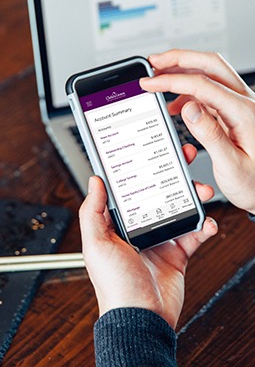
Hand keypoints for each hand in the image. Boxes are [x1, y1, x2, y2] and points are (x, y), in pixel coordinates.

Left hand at [79, 176, 216, 328]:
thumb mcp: (96, 245)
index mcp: (117, 224)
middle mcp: (138, 229)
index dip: (141, 170)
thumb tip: (95, 182)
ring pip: (179, 210)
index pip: (130, 190)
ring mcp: (159, 240)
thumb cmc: (114, 286)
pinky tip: (207, 222)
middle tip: (184, 161)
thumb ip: (92, 212)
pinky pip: (194, 234)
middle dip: (173, 177)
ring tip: (202, 192)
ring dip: (193, 198)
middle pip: (158, 194)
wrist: (141, 319)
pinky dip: (204, 226)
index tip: (152, 154)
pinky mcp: (177, 254)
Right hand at [140, 49, 254, 214]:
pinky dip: (189, 90)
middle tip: (154, 62)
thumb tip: (189, 108)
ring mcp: (240, 105)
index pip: (202, 84)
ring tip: (160, 79)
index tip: (150, 83)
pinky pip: (211, 91)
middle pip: (210, 65)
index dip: (171, 80)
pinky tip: (176, 104)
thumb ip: (211, 136)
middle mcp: (244, 103)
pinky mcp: (235, 112)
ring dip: (184, 70)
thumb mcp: (232, 166)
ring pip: (210, 74)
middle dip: (179, 58)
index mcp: (243, 113)